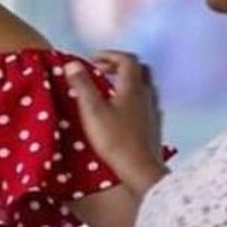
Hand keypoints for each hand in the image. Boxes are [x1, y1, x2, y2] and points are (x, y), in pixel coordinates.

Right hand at [64, 51, 165, 186]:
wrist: (141, 170)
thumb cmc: (115, 140)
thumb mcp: (92, 111)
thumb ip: (83, 85)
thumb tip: (72, 63)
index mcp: (132, 87)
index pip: (127, 59)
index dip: (110, 55)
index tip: (93, 60)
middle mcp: (147, 95)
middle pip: (139, 69)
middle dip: (120, 65)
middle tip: (102, 70)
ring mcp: (153, 111)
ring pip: (145, 86)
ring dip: (128, 81)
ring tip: (110, 89)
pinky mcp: (154, 126)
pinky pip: (147, 103)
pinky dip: (134, 98)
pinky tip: (123, 111)